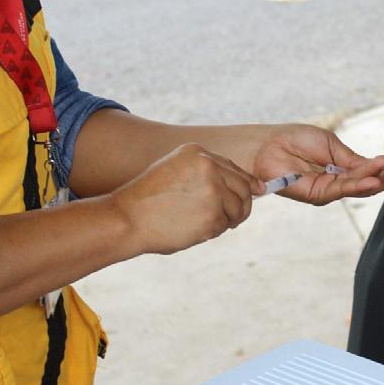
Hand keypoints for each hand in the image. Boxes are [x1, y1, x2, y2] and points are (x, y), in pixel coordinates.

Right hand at [110, 143, 260, 254]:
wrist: (126, 219)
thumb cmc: (149, 201)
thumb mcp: (175, 171)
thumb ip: (207, 173)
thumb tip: (252, 186)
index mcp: (197, 153)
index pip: (235, 168)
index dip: (248, 183)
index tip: (257, 191)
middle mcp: (208, 166)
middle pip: (244, 187)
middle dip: (242, 205)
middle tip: (233, 218)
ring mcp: (213, 190)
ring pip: (238, 208)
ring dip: (227, 220)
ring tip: (202, 224)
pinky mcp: (213, 214)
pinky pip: (226, 225)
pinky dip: (214, 231)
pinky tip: (194, 229)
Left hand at [251, 124, 383, 204]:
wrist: (268, 145)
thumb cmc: (295, 140)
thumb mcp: (330, 145)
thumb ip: (351, 159)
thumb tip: (376, 165)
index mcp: (339, 168)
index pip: (365, 171)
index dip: (382, 168)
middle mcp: (335, 182)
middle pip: (366, 183)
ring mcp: (327, 190)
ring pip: (357, 188)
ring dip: (377, 180)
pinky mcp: (317, 195)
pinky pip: (341, 190)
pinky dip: (359, 185)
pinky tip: (373, 180)